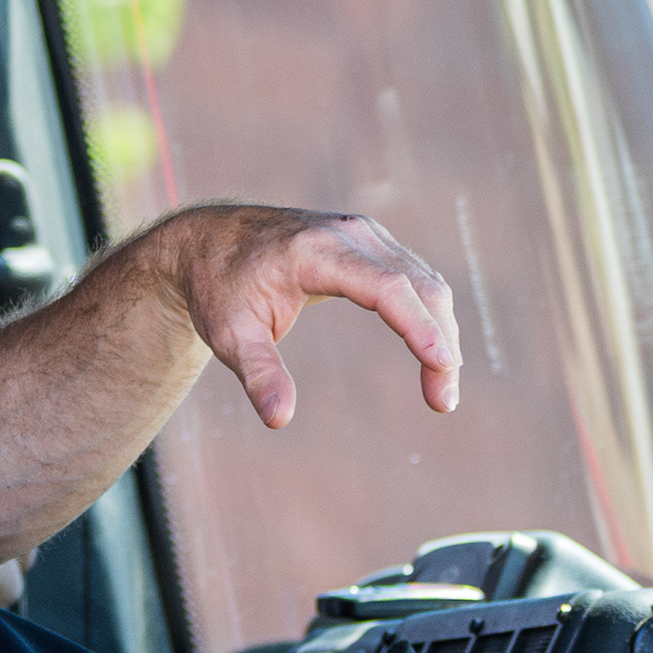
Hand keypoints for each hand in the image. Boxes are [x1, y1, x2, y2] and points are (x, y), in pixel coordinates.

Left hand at [148, 205, 461, 424]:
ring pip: (424, 282)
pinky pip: (414, 277)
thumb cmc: (219, 289)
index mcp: (313, 252)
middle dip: (439, 343)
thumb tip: (279, 418)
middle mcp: (347, 233)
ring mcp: (362, 233)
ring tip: (441, 391)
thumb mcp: (229, 335)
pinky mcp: (369, 242)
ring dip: (441, 333)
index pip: (385, 286)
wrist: (209, 241)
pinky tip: (432, 355)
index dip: (418, 325)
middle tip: (443, 401)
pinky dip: (429, 316)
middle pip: (417, 285)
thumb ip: (257, 374)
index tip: (442, 363)